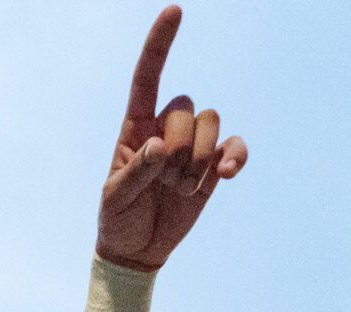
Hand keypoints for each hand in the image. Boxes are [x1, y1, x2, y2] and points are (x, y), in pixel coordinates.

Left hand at [96, 6, 248, 271]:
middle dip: (179, 147)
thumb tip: (159, 147)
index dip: (160, 45)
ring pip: (212, 124)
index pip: (148, 78)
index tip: (174, 11)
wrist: (138, 248)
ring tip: (179, 190)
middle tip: (163, 182)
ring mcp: (193, 145)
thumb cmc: (118, 218)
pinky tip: (226, 174)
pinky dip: (235, 156)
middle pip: (187, 108)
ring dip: (199, 160)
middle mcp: (167, 129)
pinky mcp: (214, 164)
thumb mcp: (115, 198)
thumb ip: (135, 173)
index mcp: (135, 127)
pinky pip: (234, 145)